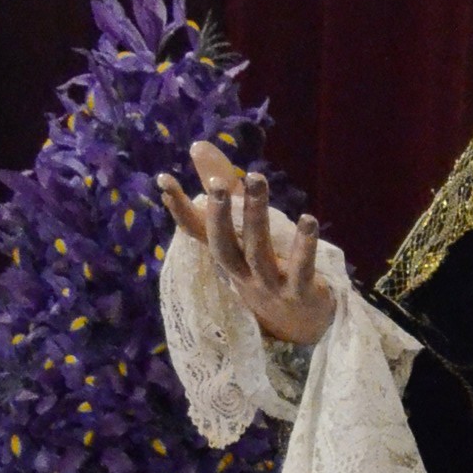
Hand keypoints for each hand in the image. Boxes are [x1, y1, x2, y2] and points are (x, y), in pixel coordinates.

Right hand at [157, 137, 333, 345]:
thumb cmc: (268, 272)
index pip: (198, 233)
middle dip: (218, 216)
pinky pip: (301, 270)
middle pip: (224, 246)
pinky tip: (308, 220)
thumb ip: (227, 190)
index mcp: (228, 258)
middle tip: (215, 184)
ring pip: (259, 252)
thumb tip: (198, 146)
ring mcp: (270, 287)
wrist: (302, 326)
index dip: (180, 210)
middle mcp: (243, 274)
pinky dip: (303, 247)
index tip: (163, 180)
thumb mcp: (244, 234)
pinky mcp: (300, 294)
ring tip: (257, 179)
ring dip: (257, 216)